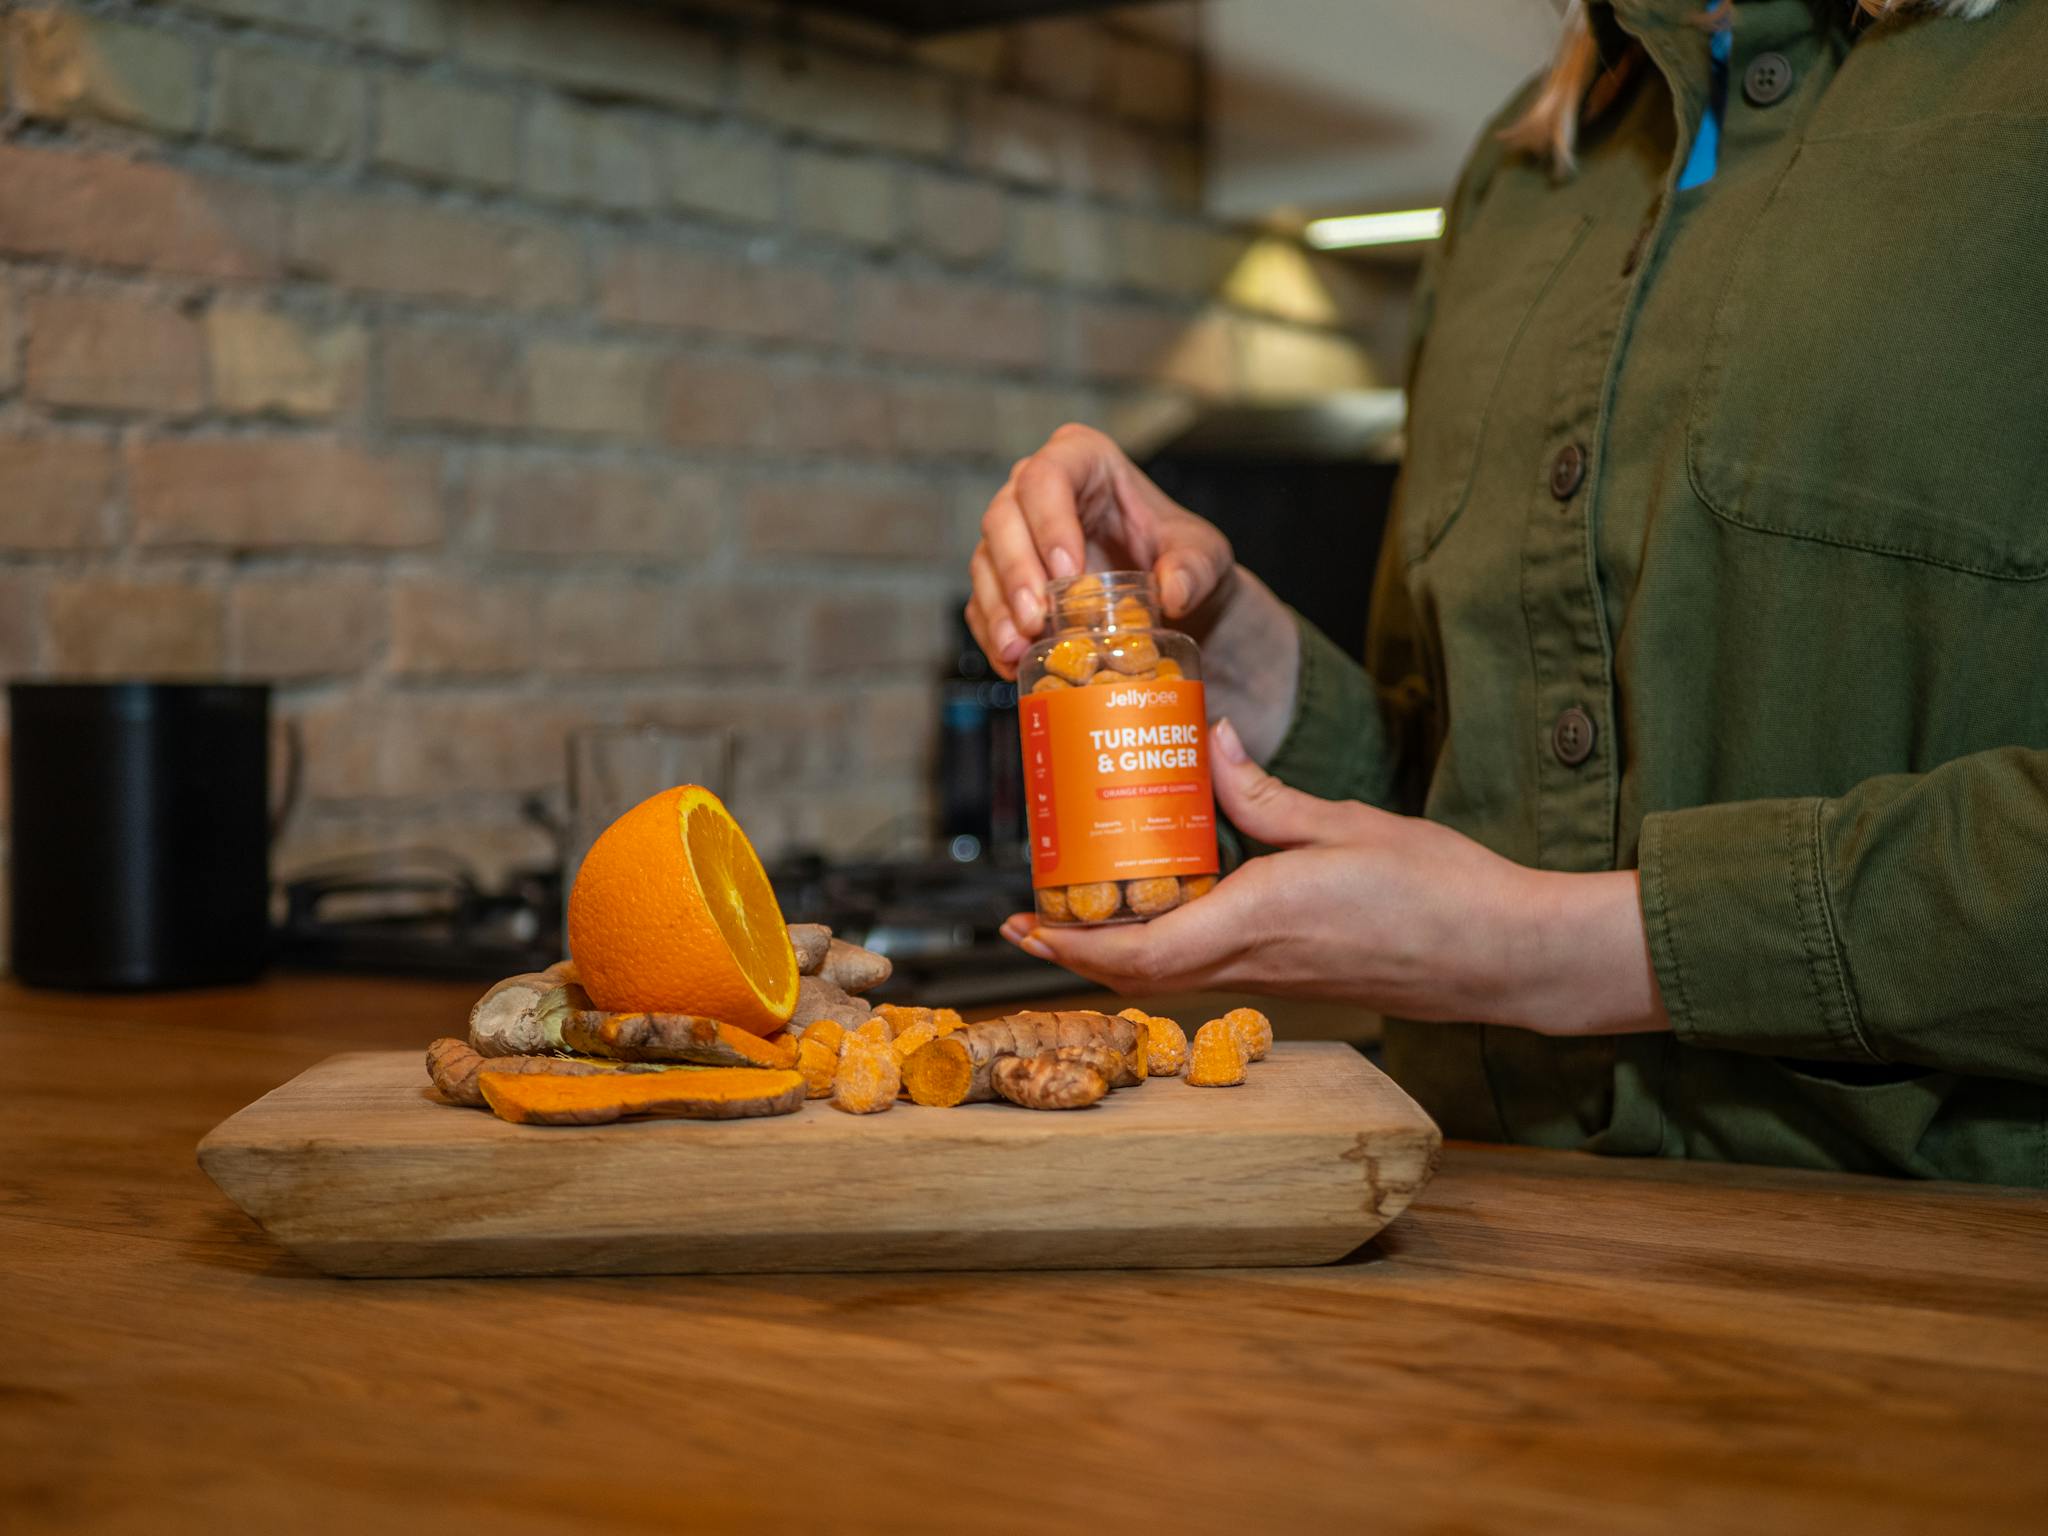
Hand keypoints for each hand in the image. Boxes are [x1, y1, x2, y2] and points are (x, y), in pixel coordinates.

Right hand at [966, 422, 1302, 759]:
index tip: (1068, 571)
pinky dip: (994, 635)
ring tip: (1018, 648)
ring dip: (999, 609)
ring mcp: (1016, 537)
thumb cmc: (1183, 560)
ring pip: (986, 561)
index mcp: (1084, 461)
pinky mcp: (1004, 582)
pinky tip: (1012, 663)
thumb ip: (1194, 567)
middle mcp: (1037, 491)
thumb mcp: (1204, 556)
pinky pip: (983, 604)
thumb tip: (1173, 592)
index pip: (1049, 476)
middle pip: (1004, 518)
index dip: (1050, 521)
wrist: (1174, 603)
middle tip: (1036, 618)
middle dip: (1015, 572)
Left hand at [1000, 721, 1671, 1037]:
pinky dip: (1167, 948)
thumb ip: (1264, 793)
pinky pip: (1210, 970)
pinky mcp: (1296, 977)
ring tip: (1082, 907)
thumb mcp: (1342, 822)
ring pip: (1171, 976)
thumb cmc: (1435, 889)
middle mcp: (1253, 962)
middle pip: (1139, 975)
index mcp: (1255, 920)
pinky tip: (1167, 909)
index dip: (1072, 943)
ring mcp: (1275, 978)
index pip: (1139, 953)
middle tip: (1030, 915)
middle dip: (1074, 951)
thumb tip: (1210, 742)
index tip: (1024, 920)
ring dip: (1116, 952)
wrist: (1503, 954)